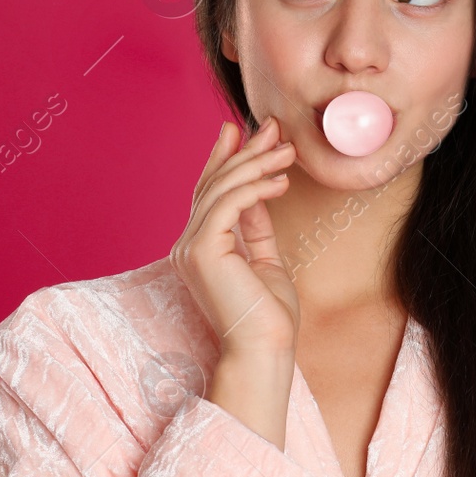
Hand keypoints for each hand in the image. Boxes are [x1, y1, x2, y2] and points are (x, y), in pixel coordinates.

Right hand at [170, 115, 299, 365]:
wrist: (265, 349)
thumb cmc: (269, 316)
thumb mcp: (264, 259)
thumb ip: (255, 226)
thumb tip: (258, 191)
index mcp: (199, 248)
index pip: (209, 193)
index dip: (225, 158)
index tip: (244, 131)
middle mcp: (187, 245)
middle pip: (214, 185)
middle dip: (244, 152)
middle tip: (273, 127)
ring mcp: (190, 248)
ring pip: (221, 190)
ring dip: (257, 164)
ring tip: (288, 150)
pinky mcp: (202, 251)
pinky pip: (229, 204)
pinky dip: (256, 187)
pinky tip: (281, 180)